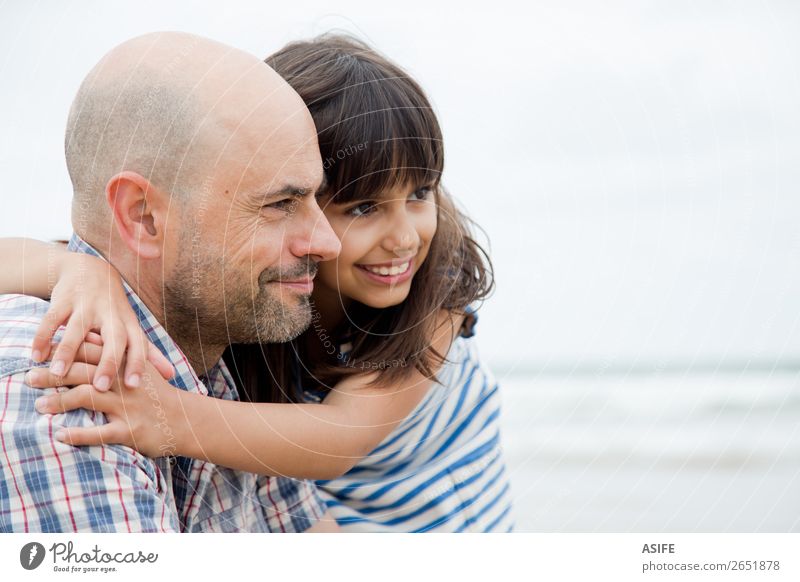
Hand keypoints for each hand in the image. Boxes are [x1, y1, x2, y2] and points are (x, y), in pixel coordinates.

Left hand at [28, 361, 183, 457]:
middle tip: (29, 378)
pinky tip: (60, 436)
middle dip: (54, 375)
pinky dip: (78, 435)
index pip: (92, 351)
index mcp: (127, 364)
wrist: (186, 420)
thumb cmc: (158, 394)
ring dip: (59, 402)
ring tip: (39, 406)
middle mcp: (125, 382)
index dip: (65, 350)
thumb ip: (115, 353)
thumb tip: (88, 336)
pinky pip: (99, 433)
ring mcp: (128, 406)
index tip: (42, 353)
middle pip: (83, 372)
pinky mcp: (130, 430)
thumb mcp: (140, 368)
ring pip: (87, 398)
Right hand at [30, 252, 173, 389]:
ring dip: (67, 350)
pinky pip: (52, 319)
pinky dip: (43, 337)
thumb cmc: (113, 309)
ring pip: (78, 328)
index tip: (134, 386)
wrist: (90, 269)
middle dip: (109, 361)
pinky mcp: (64, 299)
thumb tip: (172, 375)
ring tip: (58, 373)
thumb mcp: (131, 326)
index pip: (139, 344)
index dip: (139, 363)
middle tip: (100, 386)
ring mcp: (87, 305)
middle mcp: (111, 313)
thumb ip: (149, 351)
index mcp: (129, 323)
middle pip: (114, 337)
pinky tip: (36, 356)